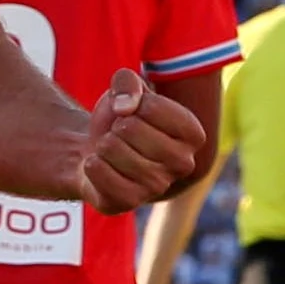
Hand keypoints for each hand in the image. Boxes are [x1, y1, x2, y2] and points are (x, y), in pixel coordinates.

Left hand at [76, 69, 207, 213]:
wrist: (96, 152)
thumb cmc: (120, 118)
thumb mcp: (125, 88)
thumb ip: (127, 81)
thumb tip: (125, 108)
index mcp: (193, 134)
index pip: (151, 106)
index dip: (131, 102)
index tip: (135, 113)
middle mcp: (184, 164)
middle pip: (130, 128)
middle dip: (116, 125)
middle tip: (120, 134)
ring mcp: (158, 187)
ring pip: (112, 148)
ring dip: (103, 144)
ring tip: (111, 150)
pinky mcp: (130, 202)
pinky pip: (99, 171)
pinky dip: (91, 163)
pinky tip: (99, 166)